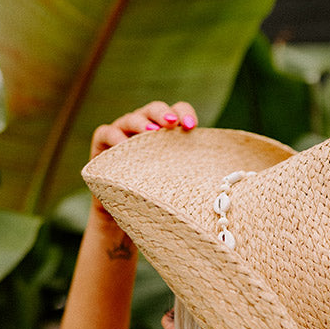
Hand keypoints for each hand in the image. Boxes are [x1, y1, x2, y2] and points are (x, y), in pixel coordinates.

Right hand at [88, 101, 197, 219]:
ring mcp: (121, 134)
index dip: (184, 113)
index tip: (192, 127)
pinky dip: (114, 136)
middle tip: (172, 124)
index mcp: (165, 132)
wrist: (125, 218)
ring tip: (151, 132)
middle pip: (154, 110)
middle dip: (163, 113)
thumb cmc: (157, 198)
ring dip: (141, 123)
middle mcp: (143, 128)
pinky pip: (105, 133)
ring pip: (131, 118)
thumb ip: (193, 168)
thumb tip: (228, 171)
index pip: (177, 111)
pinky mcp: (101, 146)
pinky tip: (124, 144)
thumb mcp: (178, 182)